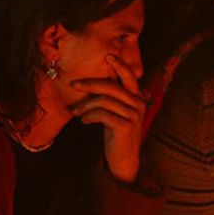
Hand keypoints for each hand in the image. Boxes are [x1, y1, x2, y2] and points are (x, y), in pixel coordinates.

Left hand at [71, 55, 147, 183]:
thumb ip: (111, 98)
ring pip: (103, 101)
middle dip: (90, 84)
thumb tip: (89, 84)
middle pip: (111, 86)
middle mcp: (138, 104)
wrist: (123, 158)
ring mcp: (134, 115)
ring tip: (76, 112)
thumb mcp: (116, 112)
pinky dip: (89, 117)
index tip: (107, 56)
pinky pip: (102, 114)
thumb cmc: (116, 134)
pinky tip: (84, 121)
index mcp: (137, 98)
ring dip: (85, 106)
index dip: (120, 65)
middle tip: (74, 84)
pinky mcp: (126, 126)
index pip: (130, 77)